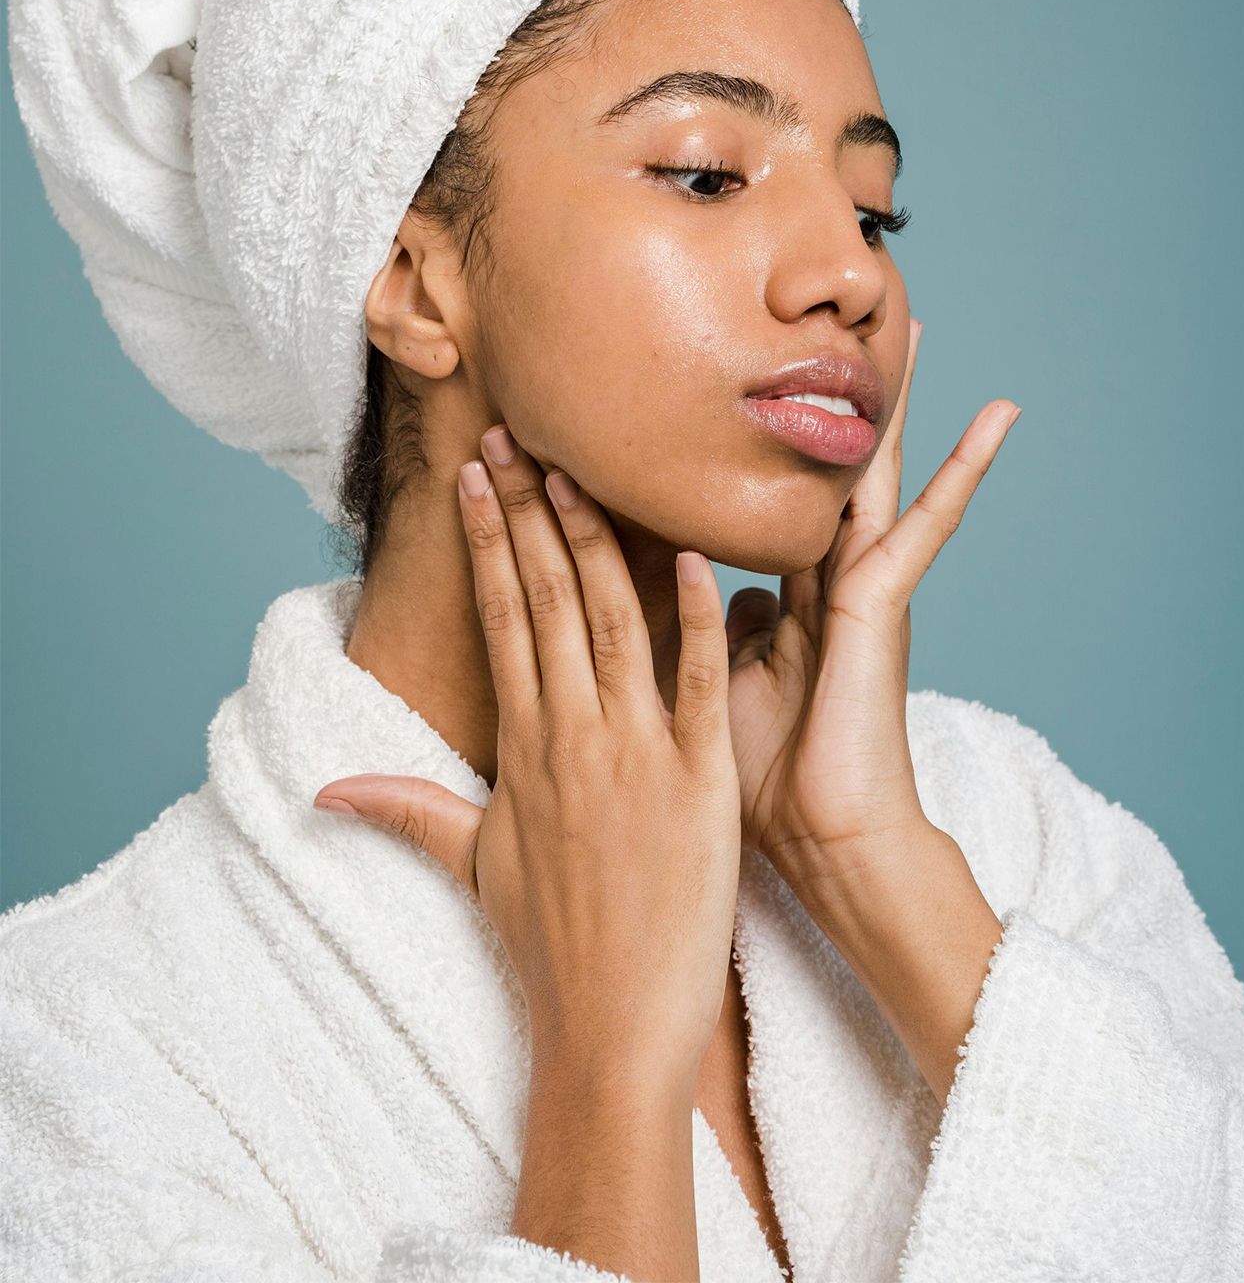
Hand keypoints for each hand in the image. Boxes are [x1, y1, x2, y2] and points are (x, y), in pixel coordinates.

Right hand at [313, 426, 741, 1087]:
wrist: (613, 1027)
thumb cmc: (547, 946)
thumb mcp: (471, 865)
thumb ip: (407, 807)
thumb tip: (324, 789)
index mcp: (523, 747)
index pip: (500, 617)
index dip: (490, 540)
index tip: (480, 475)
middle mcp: (570, 736)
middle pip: (544, 599)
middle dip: (530, 510)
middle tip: (519, 434)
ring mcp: (635, 754)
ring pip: (610, 621)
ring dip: (596, 540)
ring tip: (582, 467)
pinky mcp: (700, 779)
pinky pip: (701, 683)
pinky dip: (701, 618)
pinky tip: (699, 556)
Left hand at [725, 319, 1022, 890]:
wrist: (822, 842)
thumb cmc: (771, 777)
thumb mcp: (725, 679)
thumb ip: (722, 624)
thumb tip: (723, 589)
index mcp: (796, 593)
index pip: (785, 495)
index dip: (775, 436)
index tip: (763, 372)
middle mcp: (835, 577)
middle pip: (836, 465)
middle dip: (842, 395)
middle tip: (856, 317)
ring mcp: (866, 586)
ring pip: (878, 472)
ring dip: (897, 402)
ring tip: (914, 324)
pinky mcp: (886, 602)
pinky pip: (926, 522)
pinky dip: (963, 469)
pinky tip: (999, 419)